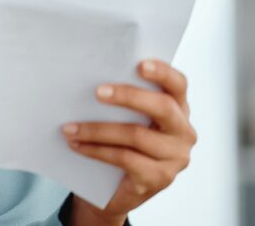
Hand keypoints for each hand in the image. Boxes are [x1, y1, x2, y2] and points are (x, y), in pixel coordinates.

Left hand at [61, 59, 196, 224]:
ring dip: (97, 129)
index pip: (178, 85)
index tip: (140, 64)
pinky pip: (125, 158)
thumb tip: (92, 75)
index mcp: (178, 109)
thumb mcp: (126, 117)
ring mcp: (174, 158)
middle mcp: (183, 132)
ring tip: (70, 127)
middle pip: (162, 107)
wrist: (116, 189)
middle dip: (128, 96)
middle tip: (97, 92)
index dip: (163, 72)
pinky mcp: (159, 178)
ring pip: (136, 135)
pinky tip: (76, 145)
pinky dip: (96, 150)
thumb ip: (122, 100)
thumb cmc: (120, 142)